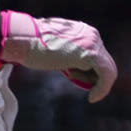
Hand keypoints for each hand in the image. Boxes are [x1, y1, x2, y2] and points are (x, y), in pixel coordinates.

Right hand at [0, 10, 116, 102]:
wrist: (23, 39)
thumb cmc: (32, 46)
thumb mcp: (55, 50)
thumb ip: (69, 56)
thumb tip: (74, 68)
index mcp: (85, 32)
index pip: (96, 57)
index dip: (89, 73)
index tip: (77, 80)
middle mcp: (92, 35)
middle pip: (104, 63)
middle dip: (93, 79)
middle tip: (81, 87)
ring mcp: (93, 43)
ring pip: (107, 70)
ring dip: (93, 83)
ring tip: (76, 84)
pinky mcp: (91, 54)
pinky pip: (107, 75)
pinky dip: (103, 89)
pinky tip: (93, 98)